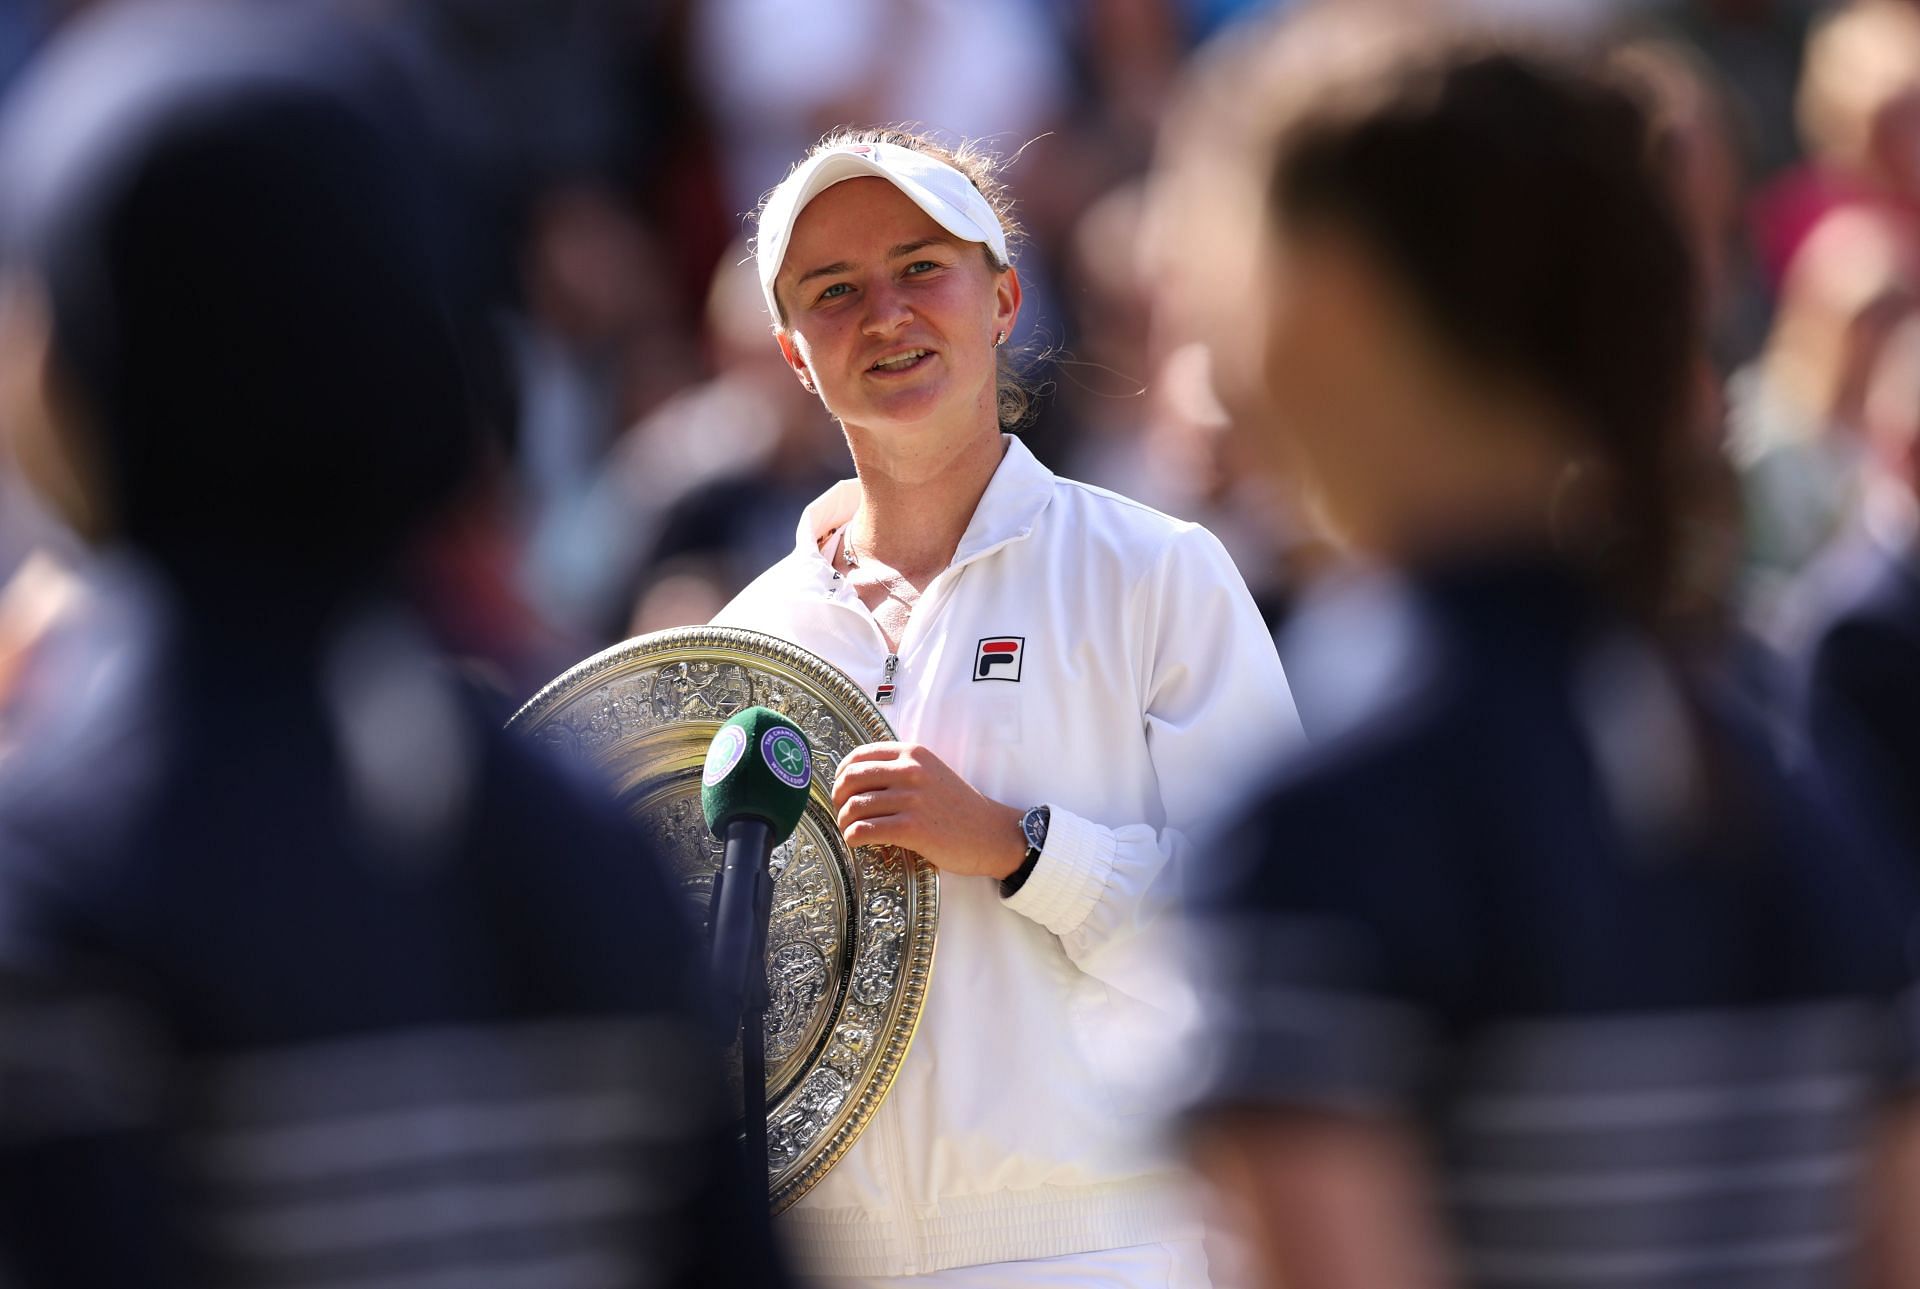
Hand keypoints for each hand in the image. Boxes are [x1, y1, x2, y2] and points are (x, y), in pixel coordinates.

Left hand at [832, 742, 1026, 879]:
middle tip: (843, 812)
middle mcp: (911, 771)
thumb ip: (899, 768)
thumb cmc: (957, 807)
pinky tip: (858, 842)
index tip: (842, 790)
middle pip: (851, 779)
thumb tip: (854, 778)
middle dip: (838, 798)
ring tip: (851, 830)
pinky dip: (853, 837)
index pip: (859, 756)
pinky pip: (864, 830)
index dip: (841, 774)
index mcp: (913, 753)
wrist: (989, 833)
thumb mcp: (930, 773)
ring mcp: (912, 799)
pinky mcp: (912, 828)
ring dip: (845, 822)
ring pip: (854, 806)